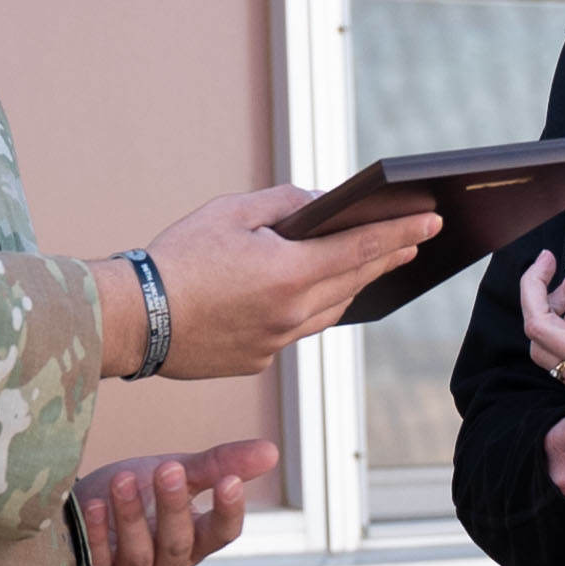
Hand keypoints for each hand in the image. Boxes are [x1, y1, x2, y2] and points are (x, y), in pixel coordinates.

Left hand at [77, 438, 278, 565]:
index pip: (223, 534)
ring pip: (139, 557)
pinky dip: (99, 534)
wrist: (74, 510)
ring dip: (131, 516)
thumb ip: (217, 464)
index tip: (230, 481)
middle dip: (173, 506)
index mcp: (195, 543)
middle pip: (179, 545)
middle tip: (167, 468)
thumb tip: (272, 451)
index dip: (228, 511)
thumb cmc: (131, 493)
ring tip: (122, 480)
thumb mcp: (174, 474)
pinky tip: (96, 505)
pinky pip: (100, 565)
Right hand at [99, 187, 439, 380]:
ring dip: (352, 286)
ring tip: (372, 265)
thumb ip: (284, 205)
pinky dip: (310, 308)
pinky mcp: (257, 361)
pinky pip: (295, 330)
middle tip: (413, 240)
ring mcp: (276, 343)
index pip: (362, 247)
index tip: (431, 221)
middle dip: (385, 257)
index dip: (401, 232)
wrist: (133, 320)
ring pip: (328, 311)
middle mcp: (292, 313)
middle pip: (353, 282)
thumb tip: (321, 206)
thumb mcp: (230, 212)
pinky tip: (314, 295)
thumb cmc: (177, 258)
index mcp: (290, 272)